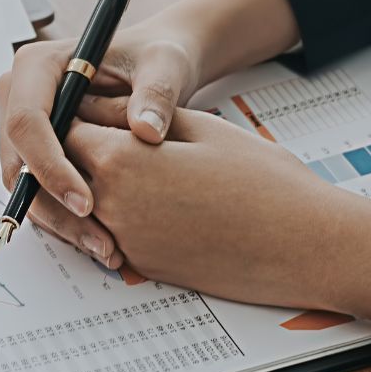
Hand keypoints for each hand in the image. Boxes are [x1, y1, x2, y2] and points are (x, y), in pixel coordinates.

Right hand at [0, 19, 204, 268]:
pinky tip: (102, 240)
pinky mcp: (36, 151)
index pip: (26, 123)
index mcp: (37, 66)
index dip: (50, 166)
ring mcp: (24, 127)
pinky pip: (39, 191)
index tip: (87, 202)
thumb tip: (147, 132)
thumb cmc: (158, 57)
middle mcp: (19, 96)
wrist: (157, 66)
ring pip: (25, 185)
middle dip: (54, 206)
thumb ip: (157, 93)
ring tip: (106, 249)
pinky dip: (66, 218)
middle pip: (18, 161)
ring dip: (60, 221)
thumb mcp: (165, 66)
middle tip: (100, 241)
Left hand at [63, 105, 370, 326]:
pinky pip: (111, 234)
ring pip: (83, 207)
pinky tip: (158, 198)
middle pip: (65, 171)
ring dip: (95, 184)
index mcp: (121, 162)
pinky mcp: (144, 267)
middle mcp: (112, 208)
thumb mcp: (198, 127)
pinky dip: (119, 215)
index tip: (98, 103)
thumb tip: (102, 109)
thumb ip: (138, 116)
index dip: (79, 112)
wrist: (305, 246)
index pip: (65, 129)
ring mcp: (126, 244)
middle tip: (113, 131)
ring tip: (139, 164)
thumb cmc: (264, 182)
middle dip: (79, 149)